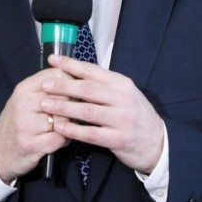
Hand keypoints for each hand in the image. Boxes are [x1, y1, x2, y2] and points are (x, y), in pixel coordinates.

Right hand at [0, 68, 72, 182]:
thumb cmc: (17, 122)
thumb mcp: (26, 98)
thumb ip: (47, 88)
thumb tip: (76, 79)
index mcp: (24, 89)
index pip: (57, 75)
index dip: (71, 83)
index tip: (74, 91)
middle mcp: (23, 104)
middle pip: (64, 97)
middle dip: (73, 106)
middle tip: (71, 112)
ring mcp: (25, 125)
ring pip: (64, 119)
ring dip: (69, 125)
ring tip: (64, 127)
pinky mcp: (30, 145)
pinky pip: (60, 138)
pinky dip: (64, 140)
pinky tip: (59, 139)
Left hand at [40, 55, 163, 173]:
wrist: (157, 142)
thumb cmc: (134, 115)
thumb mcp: (124, 94)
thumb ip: (103, 85)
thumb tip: (74, 72)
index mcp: (122, 83)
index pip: (93, 70)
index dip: (71, 64)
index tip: (53, 60)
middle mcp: (123, 98)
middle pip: (88, 89)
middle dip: (63, 85)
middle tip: (44, 84)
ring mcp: (122, 119)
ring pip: (88, 111)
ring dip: (64, 107)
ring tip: (46, 104)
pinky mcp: (119, 139)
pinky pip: (92, 133)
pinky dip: (74, 130)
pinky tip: (60, 127)